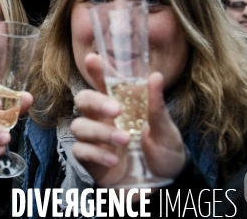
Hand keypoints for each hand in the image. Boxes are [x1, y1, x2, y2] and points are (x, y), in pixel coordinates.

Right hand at [70, 53, 185, 186]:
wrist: (164, 187)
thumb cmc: (164, 153)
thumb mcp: (166, 130)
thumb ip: (157, 106)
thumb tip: (156, 76)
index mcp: (120, 106)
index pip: (103, 84)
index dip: (95, 71)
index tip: (93, 59)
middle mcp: (103, 119)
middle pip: (82, 100)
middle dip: (95, 102)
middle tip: (116, 110)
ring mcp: (94, 139)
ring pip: (79, 125)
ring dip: (101, 132)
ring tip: (125, 141)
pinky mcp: (89, 160)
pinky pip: (79, 150)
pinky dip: (96, 153)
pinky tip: (115, 159)